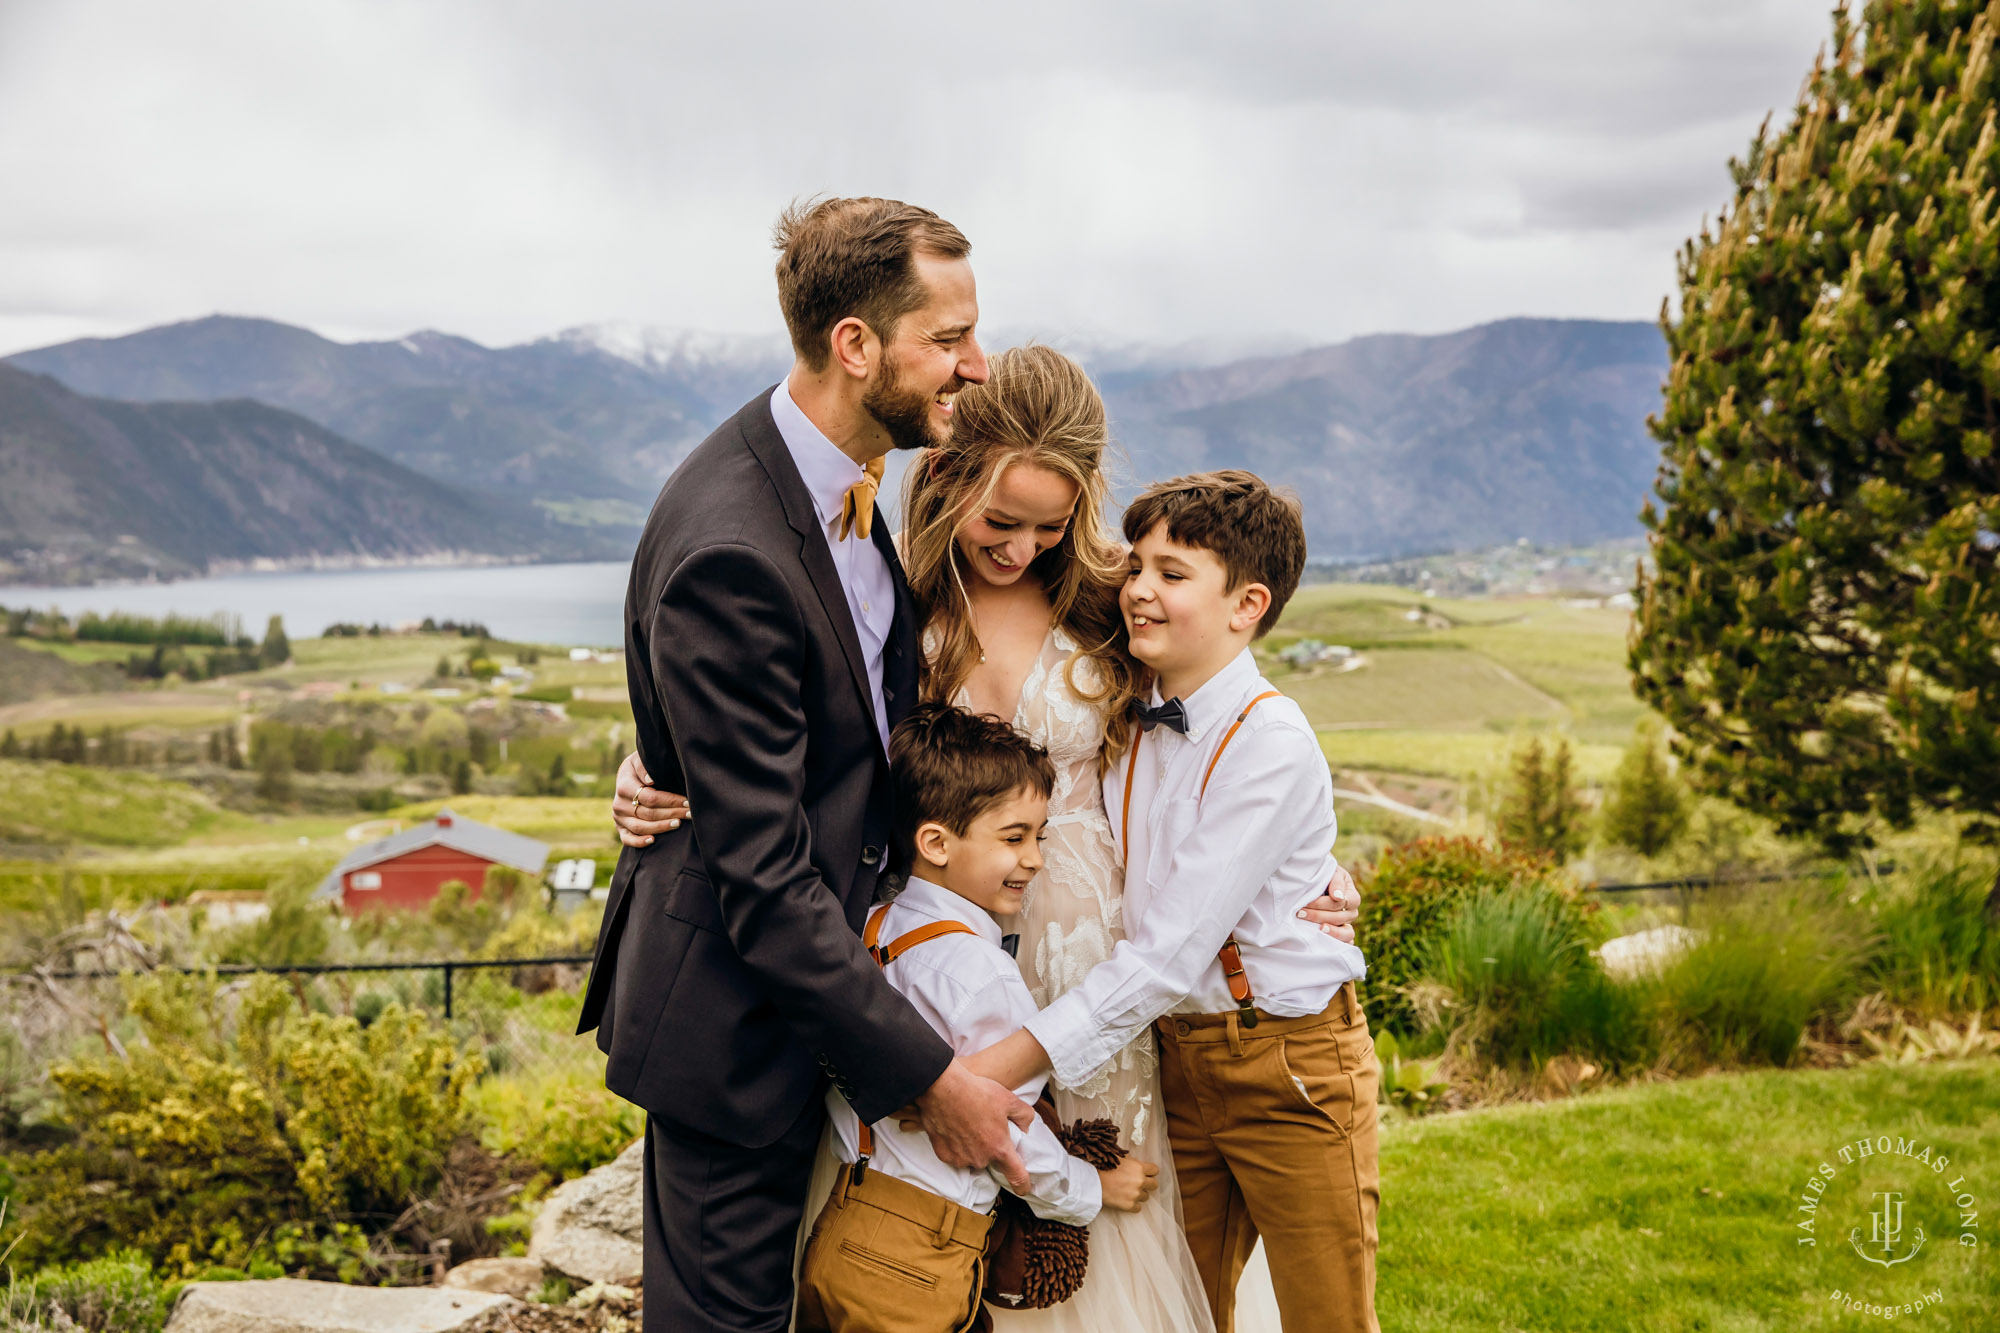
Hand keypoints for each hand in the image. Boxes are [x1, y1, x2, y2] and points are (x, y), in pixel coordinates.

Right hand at [611, 751, 690, 846]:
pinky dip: (639, 842)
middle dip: (671, 814)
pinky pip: (627, 839)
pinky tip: (653, 840)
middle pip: (648, 813)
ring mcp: (619, 818)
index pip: (650, 798)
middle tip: (690, 814)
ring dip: (661, 827)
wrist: (628, 776)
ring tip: (678, 824)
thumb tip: (649, 779)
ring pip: (640, 827)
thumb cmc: (640, 767)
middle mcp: (619, 804)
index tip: (687, 802)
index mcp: (624, 786)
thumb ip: (643, 766)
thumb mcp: (639, 759)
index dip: (670, 801)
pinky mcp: (620, 828)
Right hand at [915, 1060, 1034, 1192]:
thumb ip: (1024, 1115)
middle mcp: (981, 1159)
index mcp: (1000, 1148)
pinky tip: (953, 1126)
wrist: (942, 1089)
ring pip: (972, 1157)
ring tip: (967, 1122)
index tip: (1024, 1188)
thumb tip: (1025, 1128)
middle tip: (984, 1125)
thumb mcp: (1009, 1099)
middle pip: (990, 1160)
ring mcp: (961, 1159)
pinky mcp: (944, 1155)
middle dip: (990, 1147)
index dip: (1023, 1184)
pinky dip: (955, 1144)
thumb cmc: (977, 1092)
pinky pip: (954, 1154)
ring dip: (972, 1146)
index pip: (1017, 1175)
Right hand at [1098, 1156, 1159, 1212]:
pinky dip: (1133, 1205)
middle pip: (1154, 1185)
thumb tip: (1137, 1164)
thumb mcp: (1119, 1157)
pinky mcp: (1129, 1206)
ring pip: (1145, 1197)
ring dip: (1138, 1194)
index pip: (1155, 1170)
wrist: (1091, 1181)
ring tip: (1127, 1191)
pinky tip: (1125, 1200)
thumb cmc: (1103, 1166)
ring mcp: (1135, 1194)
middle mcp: (1140, 1181)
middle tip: (1137, 1184)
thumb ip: (1131, 1161)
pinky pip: (1138, 1208)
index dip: (1150, 1172)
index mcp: (1139, 1167)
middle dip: (1147, 1184)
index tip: (1145, 1174)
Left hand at [1297, 862, 1359, 943]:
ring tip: (1318, 929)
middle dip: (1319, 915)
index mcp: (1352, 896)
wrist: (1319, 882)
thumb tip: (1338, 897)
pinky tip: (1326, 942)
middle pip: (1340, 918)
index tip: (1306, 902)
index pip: (1341, 902)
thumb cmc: (1326, 876)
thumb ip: (1336, 882)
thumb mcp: (1332, 872)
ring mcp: (1348, 925)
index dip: (1323, 903)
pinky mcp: (1342, 936)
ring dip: (1332, 932)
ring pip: (1346, 933)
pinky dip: (1338, 944)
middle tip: (1300, 913)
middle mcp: (1352, 912)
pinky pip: (1346, 943)